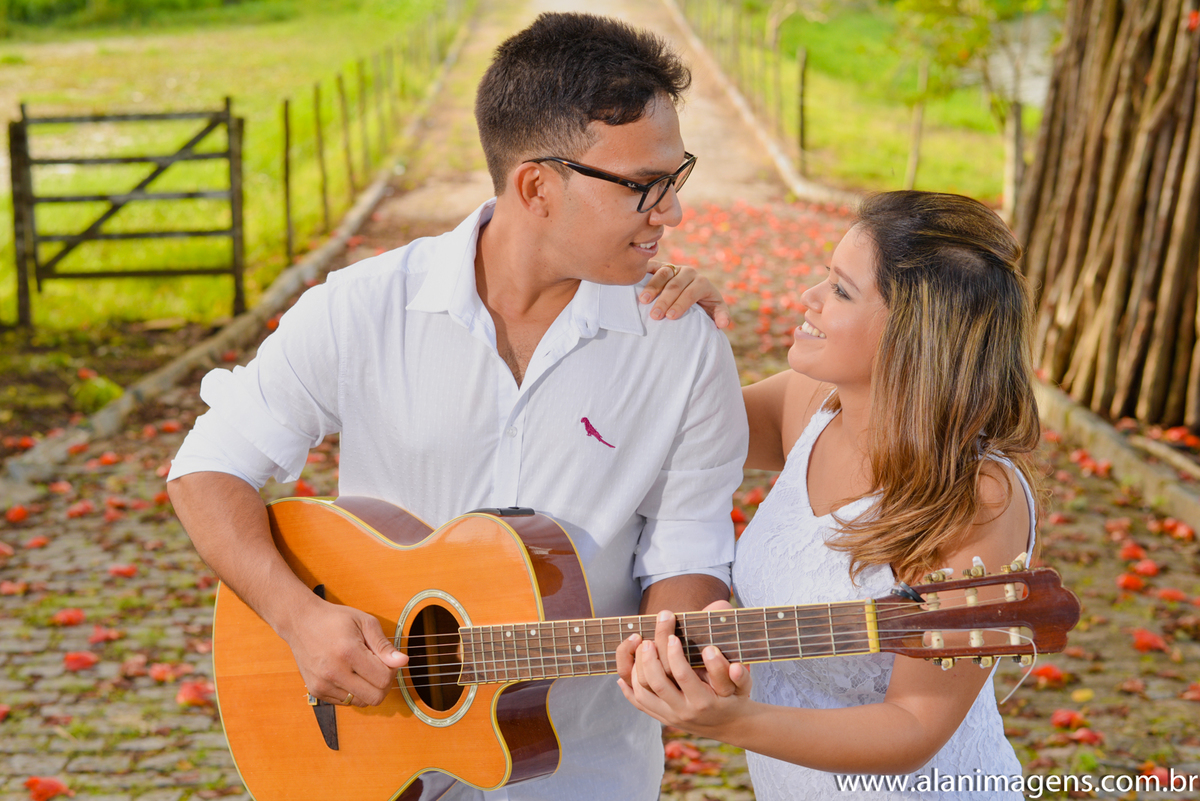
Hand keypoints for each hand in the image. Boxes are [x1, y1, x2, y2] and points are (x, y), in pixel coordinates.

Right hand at [285, 599, 407, 707]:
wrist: (301, 622)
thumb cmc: (335, 619)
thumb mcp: (365, 622)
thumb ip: (384, 645)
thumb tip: (403, 662)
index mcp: (348, 652)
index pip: (384, 679)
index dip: (393, 671)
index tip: (388, 660)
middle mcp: (334, 672)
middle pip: (375, 697)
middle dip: (384, 685)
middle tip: (379, 668)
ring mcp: (323, 684)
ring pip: (361, 702)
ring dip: (368, 689)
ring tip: (362, 669)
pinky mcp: (316, 691)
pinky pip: (345, 702)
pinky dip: (353, 692)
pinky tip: (349, 674)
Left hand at [617, 629, 751, 737]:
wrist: (731, 727)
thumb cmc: (735, 699)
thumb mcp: (743, 686)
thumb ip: (738, 673)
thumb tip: (713, 653)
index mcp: (703, 702)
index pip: (683, 675)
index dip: (675, 654)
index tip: (672, 636)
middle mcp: (683, 712)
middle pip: (657, 683)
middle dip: (650, 658)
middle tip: (648, 638)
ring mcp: (669, 716)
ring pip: (643, 693)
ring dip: (637, 669)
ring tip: (640, 648)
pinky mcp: (662, 717)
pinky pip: (639, 703)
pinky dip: (629, 688)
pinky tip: (626, 671)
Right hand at [640, 262, 731, 328]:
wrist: (694, 293)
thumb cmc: (704, 306)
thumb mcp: (715, 311)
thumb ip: (721, 316)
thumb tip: (723, 324)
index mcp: (702, 282)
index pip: (691, 292)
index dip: (681, 304)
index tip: (670, 317)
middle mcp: (688, 272)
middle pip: (675, 285)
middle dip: (664, 300)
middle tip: (655, 315)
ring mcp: (674, 268)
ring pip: (663, 274)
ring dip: (652, 287)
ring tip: (643, 301)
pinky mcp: (661, 266)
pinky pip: (652, 266)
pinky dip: (644, 271)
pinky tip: (634, 282)